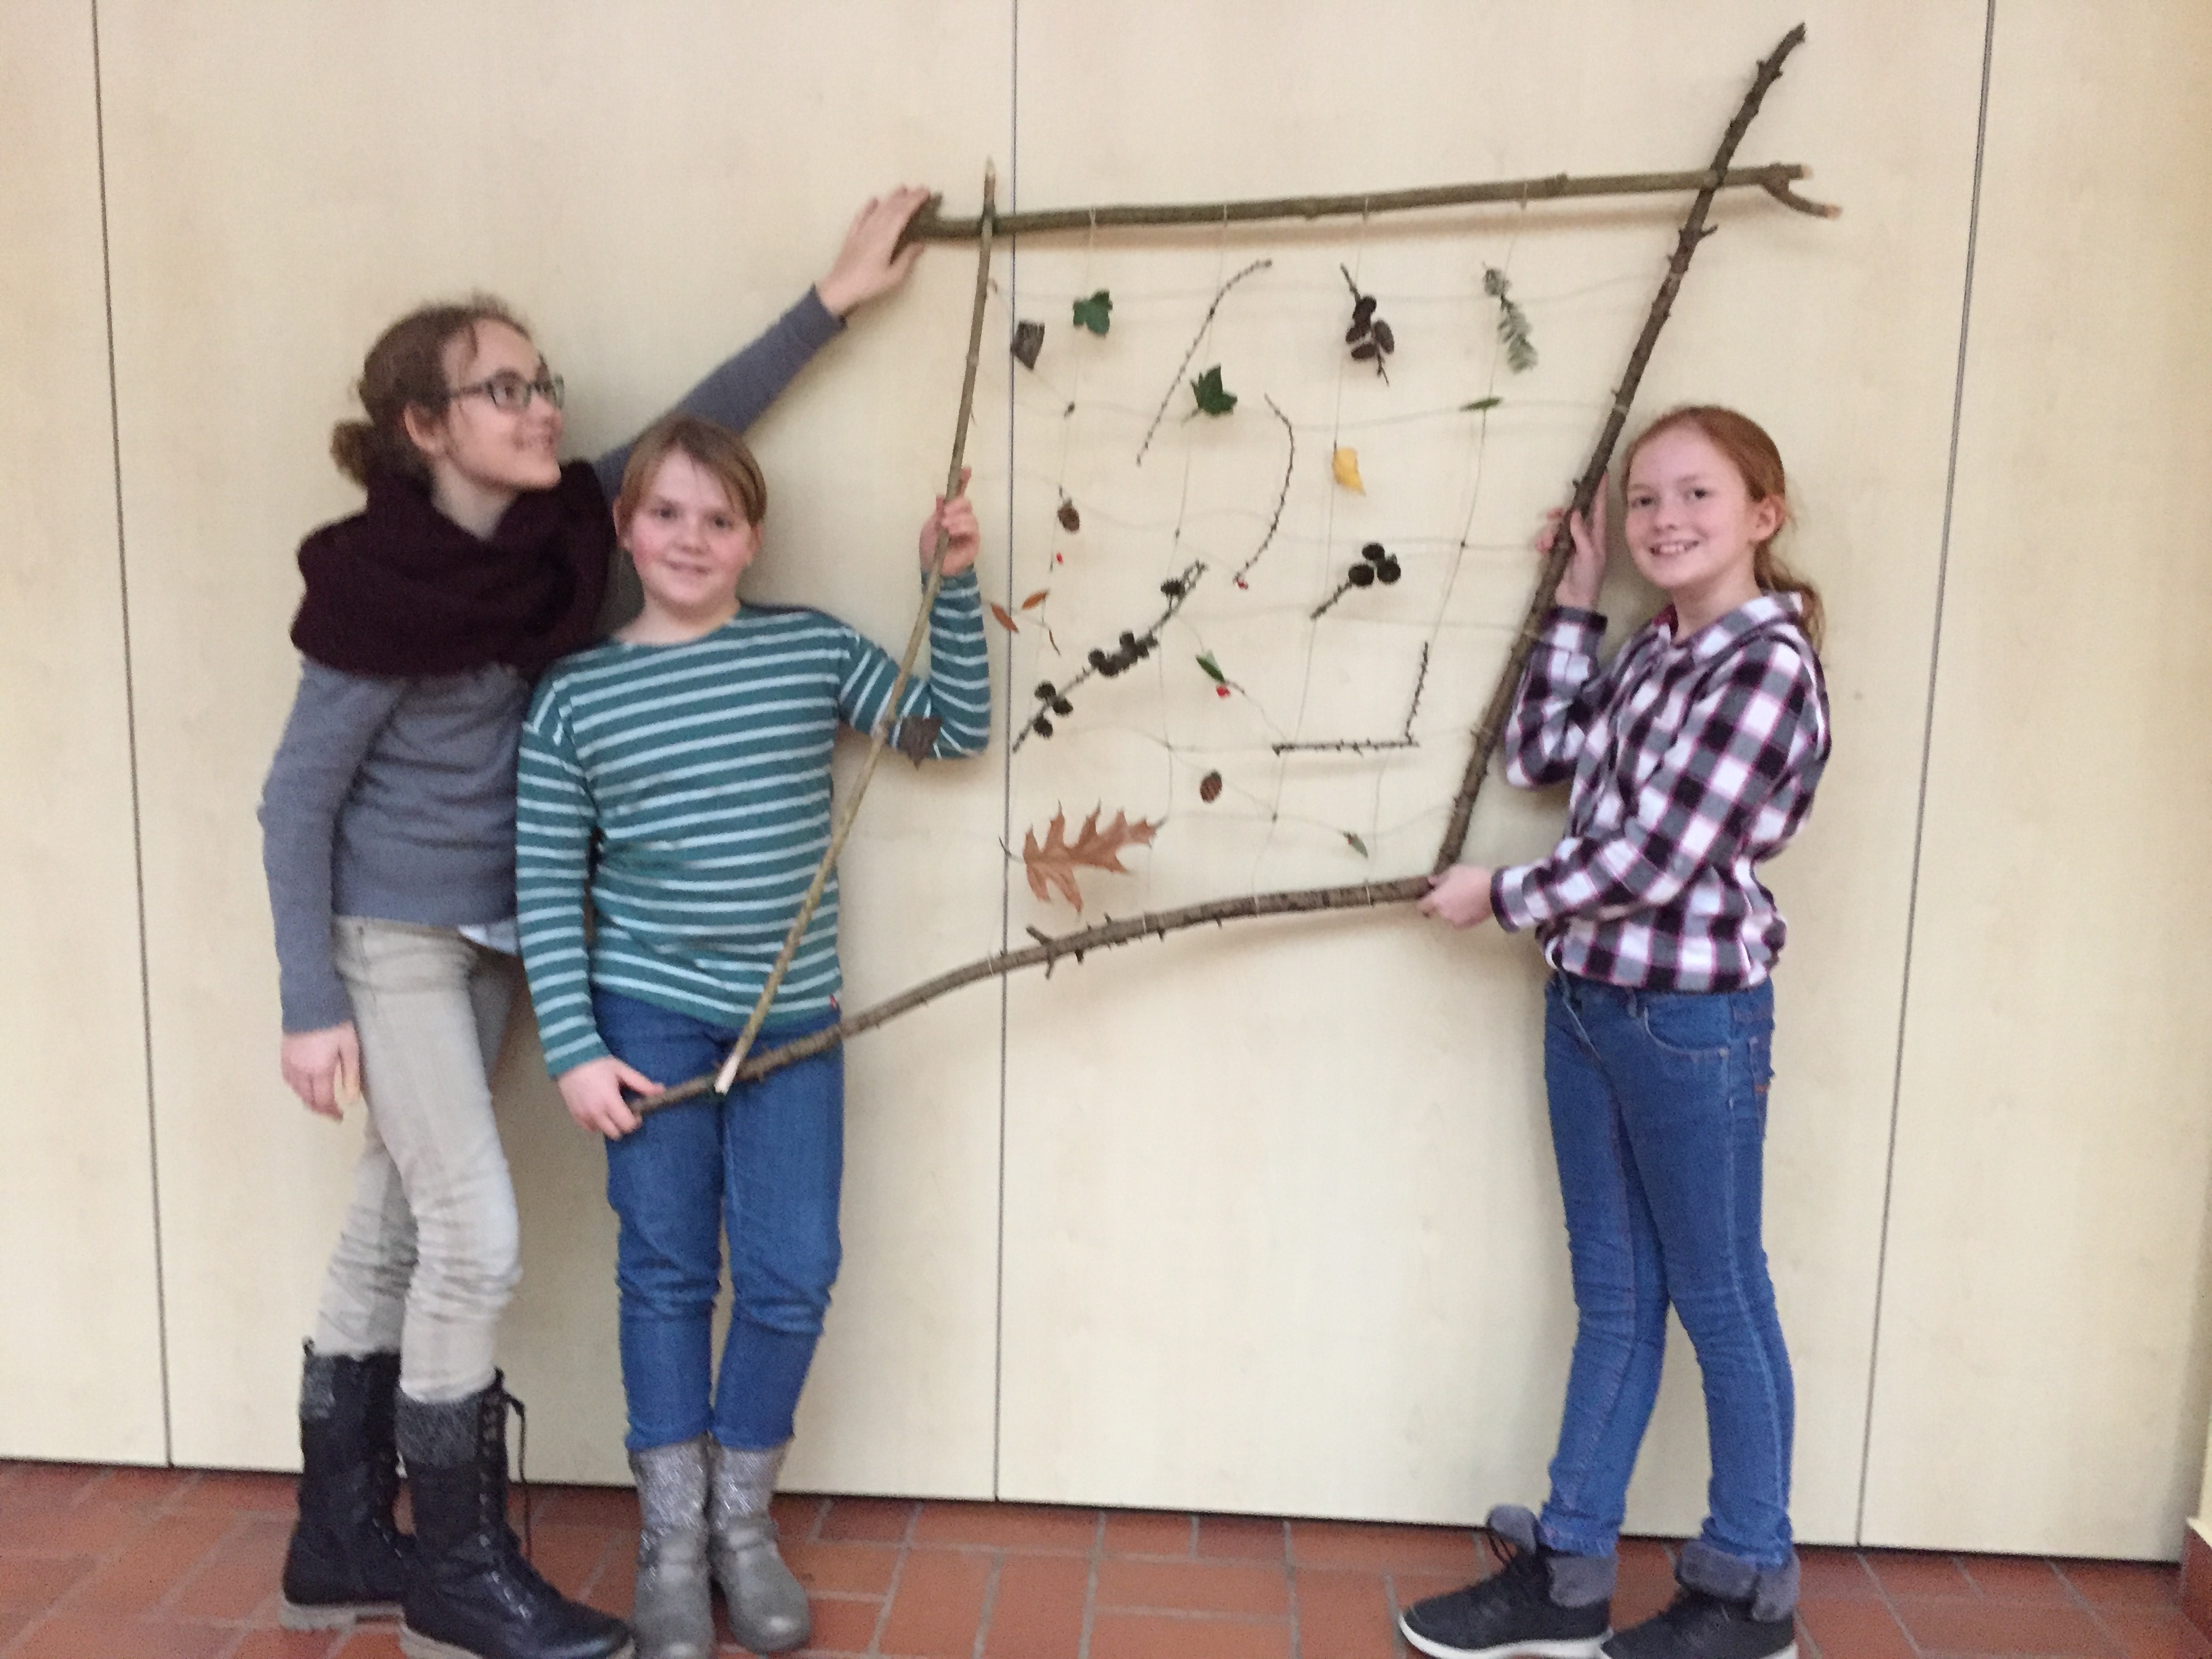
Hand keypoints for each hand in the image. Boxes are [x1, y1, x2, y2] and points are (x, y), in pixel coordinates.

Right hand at [281, 1022, 360, 1120]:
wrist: (310, 1001)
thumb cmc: (335, 1024)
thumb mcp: (349, 1048)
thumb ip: (350, 1075)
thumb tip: (350, 1101)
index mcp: (318, 1071)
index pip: (322, 1101)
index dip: (331, 1112)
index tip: (340, 1117)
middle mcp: (300, 1071)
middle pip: (307, 1099)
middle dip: (319, 1108)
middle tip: (331, 1112)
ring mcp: (289, 1063)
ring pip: (296, 1090)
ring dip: (307, 1099)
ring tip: (319, 1101)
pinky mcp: (283, 1054)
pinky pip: (288, 1079)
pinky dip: (296, 1088)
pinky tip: (303, 1086)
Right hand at [557, 1056, 659, 1139]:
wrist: (571, 1059)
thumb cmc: (599, 1064)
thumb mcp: (622, 1070)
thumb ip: (641, 1083)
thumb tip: (661, 1090)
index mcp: (610, 1102)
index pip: (627, 1125)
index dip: (635, 1121)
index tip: (636, 1112)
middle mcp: (596, 1113)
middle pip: (615, 1134)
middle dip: (623, 1125)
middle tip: (624, 1112)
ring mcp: (583, 1115)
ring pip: (602, 1132)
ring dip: (609, 1125)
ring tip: (609, 1109)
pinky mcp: (574, 1115)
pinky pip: (589, 1128)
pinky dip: (595, 1124)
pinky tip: (598, 1111)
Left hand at [815, 186, 934, 317]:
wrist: (840, 288)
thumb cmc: (869, 284)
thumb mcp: (894, 276)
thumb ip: (907, 258)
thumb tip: (920, 243)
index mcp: (886, 238)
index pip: (902, 213)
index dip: (914, 201)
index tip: (925, 192)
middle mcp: (874, 229)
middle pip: (891, 208)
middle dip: (906, 197)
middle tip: (919, 189)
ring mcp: (861, 231)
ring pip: (878, 209)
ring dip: (890, 197)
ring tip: (901, 189)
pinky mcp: (852, 235)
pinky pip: (861, 216)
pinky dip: (868, 206)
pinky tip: (873, 200)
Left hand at [920, 467, 978, 576]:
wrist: (932, 566)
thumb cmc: (930, 547)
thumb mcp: (929, 527)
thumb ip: (938, 512)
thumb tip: (940, 496)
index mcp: (950, 512)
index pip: (959, 493)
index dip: (963, 480)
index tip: (966, 469)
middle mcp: (962, 518)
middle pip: (966, 502)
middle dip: (956, 504)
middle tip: (944, 513)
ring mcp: (969, 529)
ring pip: (969, 515)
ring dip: (957, 518)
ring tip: (946, 526)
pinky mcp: (974, 541)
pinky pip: (972, 529)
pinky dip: (962, 527)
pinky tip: (952, 531)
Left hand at [1418, 865, 1496, 928]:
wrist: (1495, 892)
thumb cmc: (1471, 878)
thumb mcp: (1454, 872)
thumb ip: (1440, 878)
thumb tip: (1431, 882)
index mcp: (1436, 901)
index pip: (1422, 907)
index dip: (1424, 902)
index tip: (1429, 898)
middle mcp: (1443, 914)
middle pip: (1437, 911)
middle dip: (1441, 904)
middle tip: (1452, 894)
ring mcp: (1456, 922)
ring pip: (1449, 916)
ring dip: (1453, 910)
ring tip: (1465, 899)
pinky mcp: (1468, 926)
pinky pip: (1460, 920)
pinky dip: (1463, 915)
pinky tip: (1471, 906)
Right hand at [1541, 478, 1607, 609]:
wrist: (1574, 602)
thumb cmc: (1587, 579)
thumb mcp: (1588, 556)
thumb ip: (1582, 534)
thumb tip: (1575, 513)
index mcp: (1597, 535)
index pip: (1599, 508)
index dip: (1599, 491)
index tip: (1600, 473)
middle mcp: (1584, 536)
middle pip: (1573, 514)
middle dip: (1561, 513)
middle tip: (1552, 514)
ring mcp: (1570, 544)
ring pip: (1558, 526)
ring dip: (1549, 532)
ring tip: (1545, 544)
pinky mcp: (1557, 553)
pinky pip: (1549, 539)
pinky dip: (1543, 542)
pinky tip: (1541, 549)